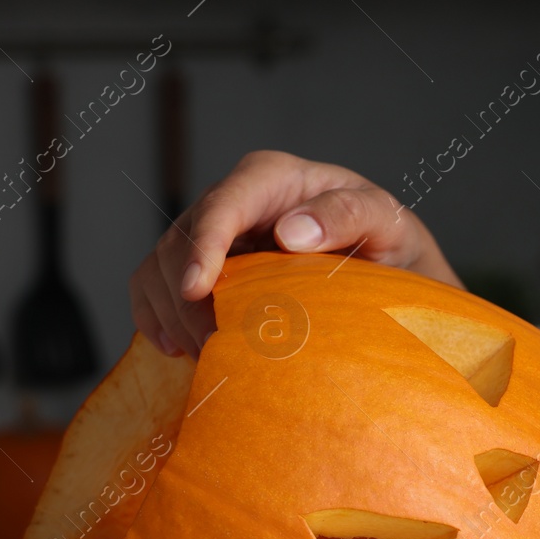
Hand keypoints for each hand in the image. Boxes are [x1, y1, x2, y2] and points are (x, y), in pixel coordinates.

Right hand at [129, 149, 461, 357]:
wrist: (384, 269)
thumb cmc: (387, 240)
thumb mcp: (386, 222)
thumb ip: (349, 215)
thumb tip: (290, 232)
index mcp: (273, 179)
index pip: (223, 204)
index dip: (202, 246)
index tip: (197, 291)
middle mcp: (234, 202)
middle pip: (180, 241)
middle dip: (189, 300)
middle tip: (218, 351)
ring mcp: (212, 236)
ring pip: (159, 267)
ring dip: (173, 316)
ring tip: (206, 359)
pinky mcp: (201, 268)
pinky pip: (152, 287)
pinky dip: (155, 319)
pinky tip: (178, 350)